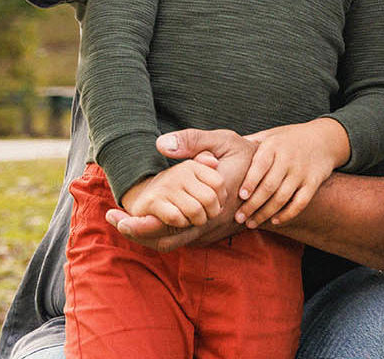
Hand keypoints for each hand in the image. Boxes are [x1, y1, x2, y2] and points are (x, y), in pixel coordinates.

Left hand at [107, 129, 252, 249]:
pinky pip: (180, 239)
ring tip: (121, 219)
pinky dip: (160, 233)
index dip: (138, 224)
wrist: (271, 179)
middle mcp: (208, 222)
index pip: (166, 222)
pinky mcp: (209, 232)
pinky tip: (145, 219)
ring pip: (171, 243)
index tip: (115, 215)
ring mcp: (209, 230)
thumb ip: (192, 141)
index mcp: (206, 202)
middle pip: (164, 240)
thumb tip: (160, 144)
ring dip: (145, 235)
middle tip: (112, 218)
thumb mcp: (222, 140)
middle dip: (135, 233)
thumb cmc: (245, 155)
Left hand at [237, 119, 347, 226]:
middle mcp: (289, 159)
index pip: (261, 165)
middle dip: (253, 204)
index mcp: (274, 146)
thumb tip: (221, 152)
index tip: (240, 196)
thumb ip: (248, 145)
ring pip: (283, 197)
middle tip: (238, 217)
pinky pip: (300, 203)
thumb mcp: (269, 135)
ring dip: (266, 213)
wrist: (324, 139)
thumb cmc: (289, 139)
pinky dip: (287, 214)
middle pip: (270, 186)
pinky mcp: (313, 183)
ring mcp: (302, 172)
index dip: (250, 182)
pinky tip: (274, 221)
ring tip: (251, 223)